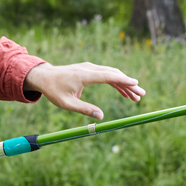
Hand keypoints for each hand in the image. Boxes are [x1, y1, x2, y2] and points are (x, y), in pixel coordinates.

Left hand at [24, 62, 145, 119]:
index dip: (123, 80)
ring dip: (124, 84)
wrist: (44, 76)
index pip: (108, 76)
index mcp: (84, 76)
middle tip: (141, 95)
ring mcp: (89, 68)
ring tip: (136, 97)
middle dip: (129, 84)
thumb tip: (101, 117)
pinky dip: (116, 83)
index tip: (136, 84)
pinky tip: (124, 92)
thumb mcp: (67, 103)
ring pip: (111, 74)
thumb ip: (84, 109)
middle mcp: (89, 69)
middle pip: (114, 75)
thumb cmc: (54, 90)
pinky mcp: (89, 70)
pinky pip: (106, 75)